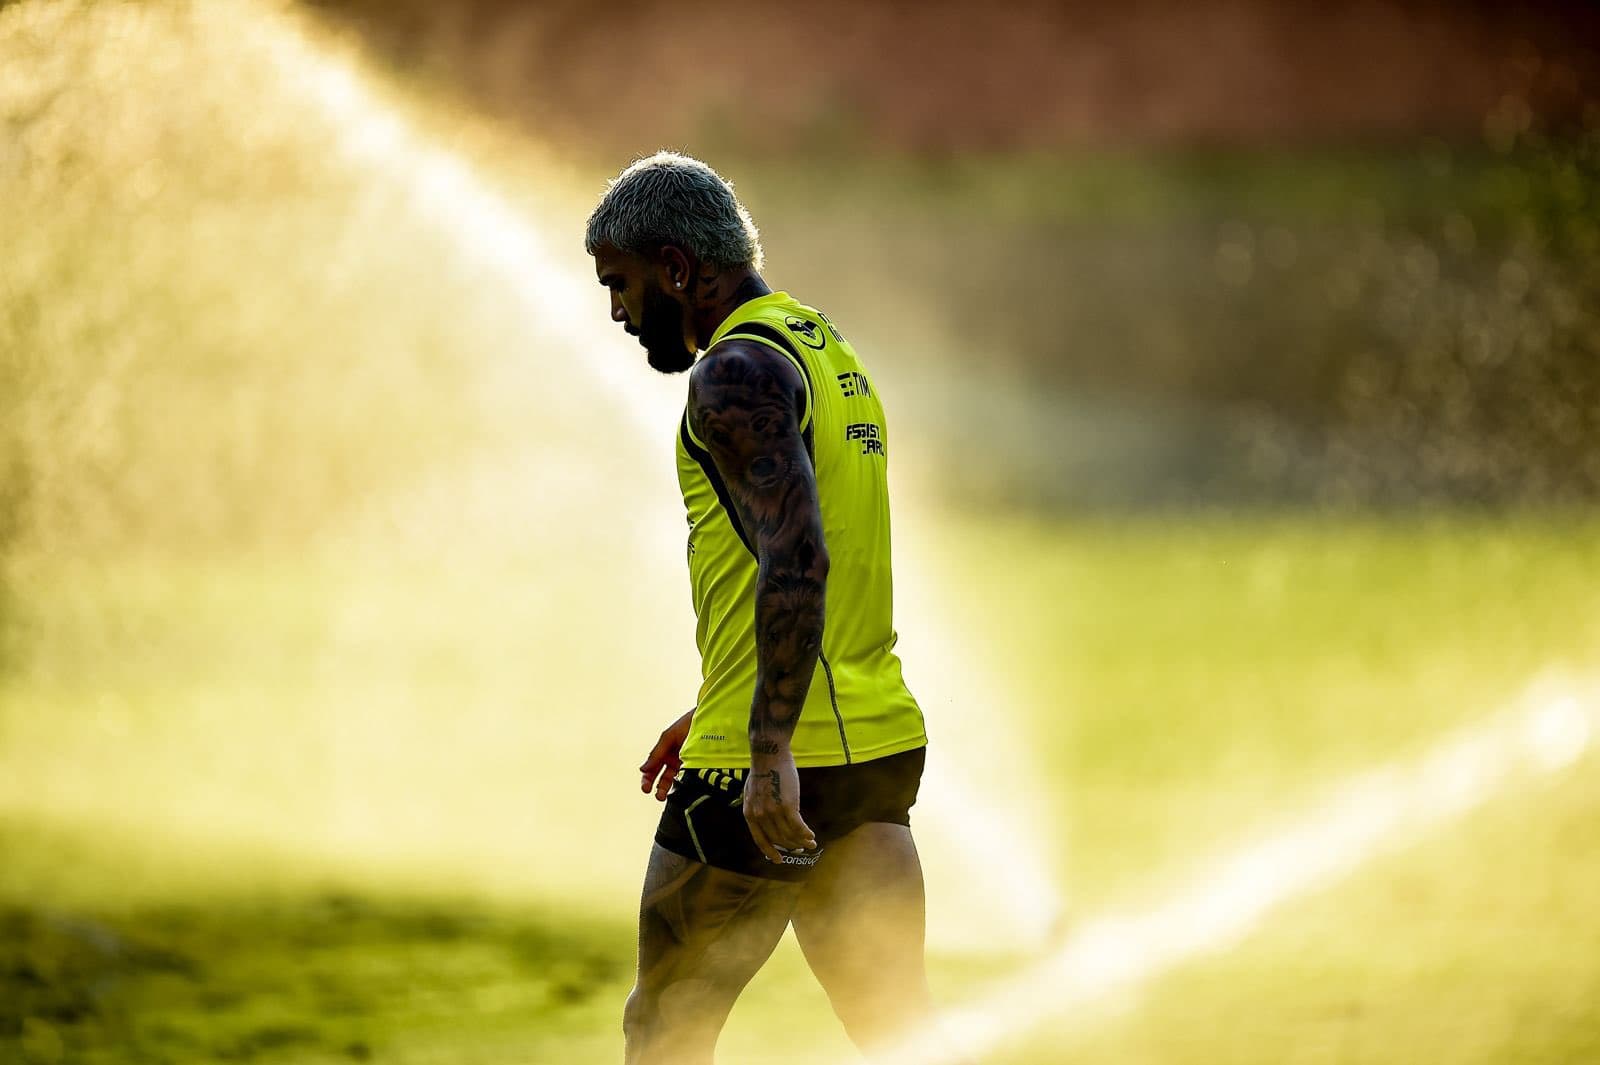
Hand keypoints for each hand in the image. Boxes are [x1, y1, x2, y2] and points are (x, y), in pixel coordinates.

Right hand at [639, 710, 692, 800]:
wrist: (709, 718)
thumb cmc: (687, 723)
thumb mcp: (669, 736)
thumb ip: (657, 753)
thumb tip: (643, 768)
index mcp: (664, 753)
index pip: (652, 770)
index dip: (647, 780)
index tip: (646, 788)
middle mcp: (674, 760)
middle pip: (663, 779)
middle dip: (659, 788)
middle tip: (659, 796)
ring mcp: (686, 764)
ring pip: (676, 781)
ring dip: (671, 789)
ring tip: (669, 795)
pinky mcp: (698, 766)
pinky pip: (690, 778)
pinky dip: (685, 785)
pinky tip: (683, 789)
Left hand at [742, 746, 816, 863]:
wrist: (769, 754)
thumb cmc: (762, 770)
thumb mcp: (752, 793)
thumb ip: (757, 808)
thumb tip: (767, 821)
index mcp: (749, 814)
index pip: (760, 840)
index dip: (770, 851)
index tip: (778, 860)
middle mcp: (760, 816)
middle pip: (778, 839)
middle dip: (791, 846)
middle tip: (800, 849)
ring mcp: (773, 811)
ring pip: (790, 834)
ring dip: (801, 841)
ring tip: (810, 844)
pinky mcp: (788, 805)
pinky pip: (798, 826)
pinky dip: (806, 833)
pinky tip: (811, 835)